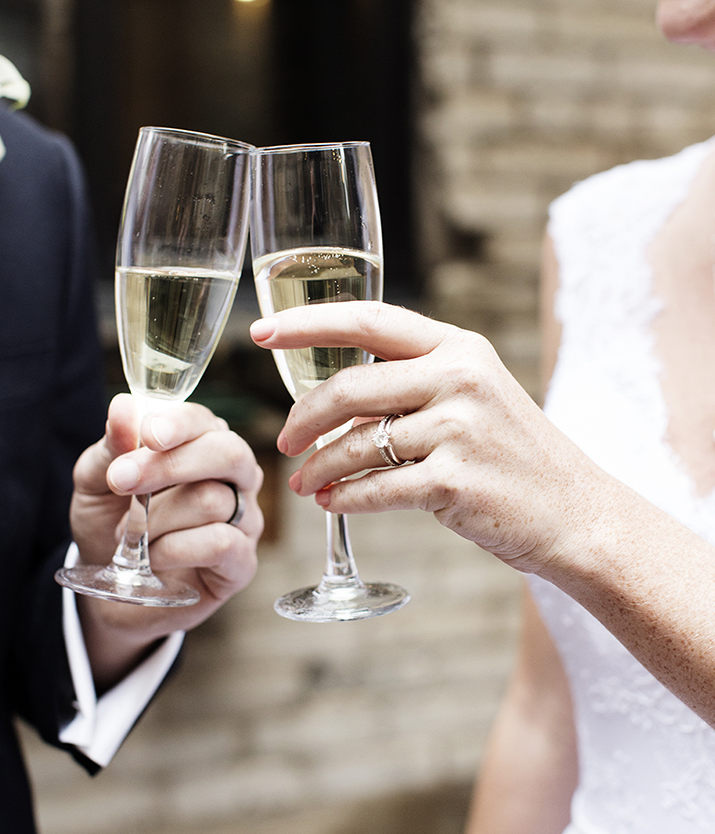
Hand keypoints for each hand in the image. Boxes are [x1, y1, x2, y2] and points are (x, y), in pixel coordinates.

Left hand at [69, 395, 263, 684]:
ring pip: (214, 501)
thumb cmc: (109, 522)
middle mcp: (232, 476)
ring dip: (157, 519)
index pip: (203, 420)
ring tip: (128, 535)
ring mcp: (244, 519)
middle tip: (122, 482)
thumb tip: (124, 408)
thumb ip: (111, 446)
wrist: (108, 586)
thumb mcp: (95, 481)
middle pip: (228, 453)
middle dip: (170, 465)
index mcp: (200, 443)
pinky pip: (221, 543)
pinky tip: (151, 557)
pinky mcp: (242, 562)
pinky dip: (175, 549)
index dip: (177, 424)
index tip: (149, 434)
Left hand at [251, 302, 607, 574]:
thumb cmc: (507, 455)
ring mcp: (460, 430)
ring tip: (305, 485)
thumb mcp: (470, 396)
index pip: (368, 320)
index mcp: (458, 348)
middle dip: (302, 418)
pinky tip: (333, 504)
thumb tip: (325, 396)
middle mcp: (460, 379)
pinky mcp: (455, 482)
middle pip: (350, 388)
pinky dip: (344, 499)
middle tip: (283, 443)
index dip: (307, 325)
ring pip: (356, 445)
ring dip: (318, 469)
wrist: (574, 513)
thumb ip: (409, 382)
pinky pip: (374, 489)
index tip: (260, 332)